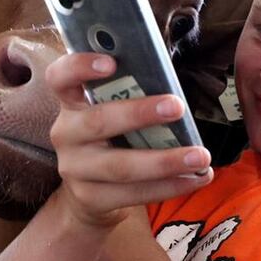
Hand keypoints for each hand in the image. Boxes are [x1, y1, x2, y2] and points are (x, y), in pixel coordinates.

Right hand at [45, 53, 212, 228]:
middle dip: (140, 114)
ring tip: (200, 156)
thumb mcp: (112, 110)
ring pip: (119, 166)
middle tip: (178, 107)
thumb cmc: (112, 136)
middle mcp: (66, 133)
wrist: (89, 191)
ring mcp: (74, 168)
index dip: (80, 66)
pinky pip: (132, 194)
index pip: (60, 77)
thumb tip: (172, 88)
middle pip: (98, 121)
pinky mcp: (90, 197)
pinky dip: (169, 186)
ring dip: (165, 161)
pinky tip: (196, 178)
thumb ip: (130, 95)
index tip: (111, 62)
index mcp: (71, 102)